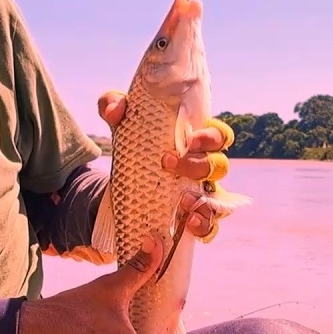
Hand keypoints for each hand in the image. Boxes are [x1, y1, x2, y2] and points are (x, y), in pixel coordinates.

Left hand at [98, 90, 232, 238]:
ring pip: (219, 200)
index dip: (210, 137)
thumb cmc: (134, 145)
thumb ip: (113, 106)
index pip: (218, 136)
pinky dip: (204, 226)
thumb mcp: (121, 123)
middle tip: (167, 163)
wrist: (121, 183)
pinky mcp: (190, 219)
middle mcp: (204, 170)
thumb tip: (116, 110)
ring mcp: (201, 196)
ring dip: (206, 201)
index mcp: (196, 144)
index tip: (189, 140)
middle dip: (198, 166)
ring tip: (183, 200)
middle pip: (219, 167)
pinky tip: (189, 223)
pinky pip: (210, 227)